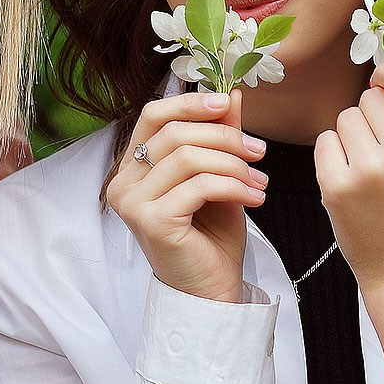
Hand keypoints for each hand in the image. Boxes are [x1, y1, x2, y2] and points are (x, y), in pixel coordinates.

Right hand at [104, 90, 265, 303]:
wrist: (212, 290)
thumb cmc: (210, 237)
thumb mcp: (219, 176)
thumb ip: (219, 136)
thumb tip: (231, 93)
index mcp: (133, 168)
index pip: (153, 115)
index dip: (190, 103)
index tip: (227, 104)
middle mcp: (123, 183)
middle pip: (174, 133)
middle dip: (225, 137)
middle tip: (259, 151)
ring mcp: (133, 203)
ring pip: (187, 157)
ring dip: (234, 164)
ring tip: (260, 181)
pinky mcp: (152, 221)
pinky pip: (198, 186)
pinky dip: (233, 186)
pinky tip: (253, 198)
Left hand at [315, 58, 383, 292]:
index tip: (383, 83)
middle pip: (370, 97)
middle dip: (373, 118)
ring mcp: (369, 169)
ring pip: (345, 118)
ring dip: (352, 137)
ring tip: (370, 169)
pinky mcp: (336, 186)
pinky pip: (324, 141)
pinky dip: (333, 156)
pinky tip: (352, 180)